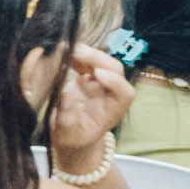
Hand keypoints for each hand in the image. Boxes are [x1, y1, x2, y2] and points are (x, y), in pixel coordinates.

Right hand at [50, 44, 135, 166]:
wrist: (71, 138)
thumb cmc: (72, 139)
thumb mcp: (66, 134)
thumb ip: (67, 116)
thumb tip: (66, 94)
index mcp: (112, 111)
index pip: (124, 93)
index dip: (114, 81)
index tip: (96, 74)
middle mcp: (110, 94)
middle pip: (115, 70)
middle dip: (97, 58)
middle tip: (76, 52)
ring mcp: (101, 84)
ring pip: (102, 62)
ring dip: (87, 53)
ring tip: (66, 49)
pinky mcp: (88, 78)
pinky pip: (88, 62)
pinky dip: (78, 55)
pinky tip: (64, 52)